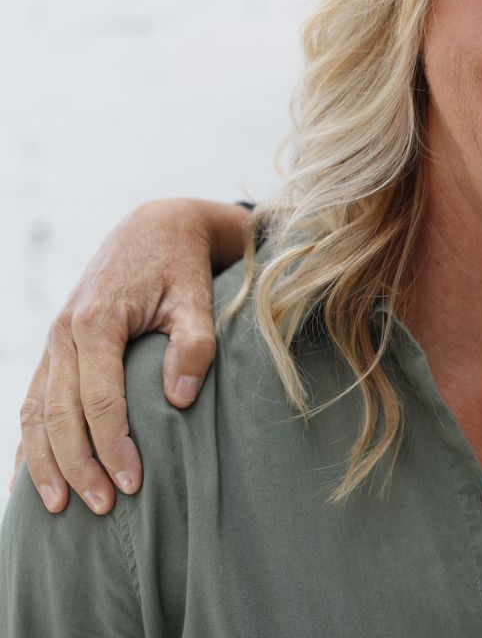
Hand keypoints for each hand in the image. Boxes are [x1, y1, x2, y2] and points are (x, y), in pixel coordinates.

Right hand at [12, 198, 248, 513]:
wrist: (156, 228)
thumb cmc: (183, 266)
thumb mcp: (197, 297)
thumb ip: (194, 345)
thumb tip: (179, 400)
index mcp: (98, 322)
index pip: (99, 400)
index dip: (113, 446)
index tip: (132, 484)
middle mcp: (65, 334)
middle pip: (60, 415)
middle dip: (78, 466)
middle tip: (101, 508)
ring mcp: (54, 342)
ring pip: (35, 413)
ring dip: (45, 462)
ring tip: (60, 507)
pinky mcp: (55, 349)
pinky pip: (31, 402)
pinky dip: (29, 441)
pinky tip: (33, 477)